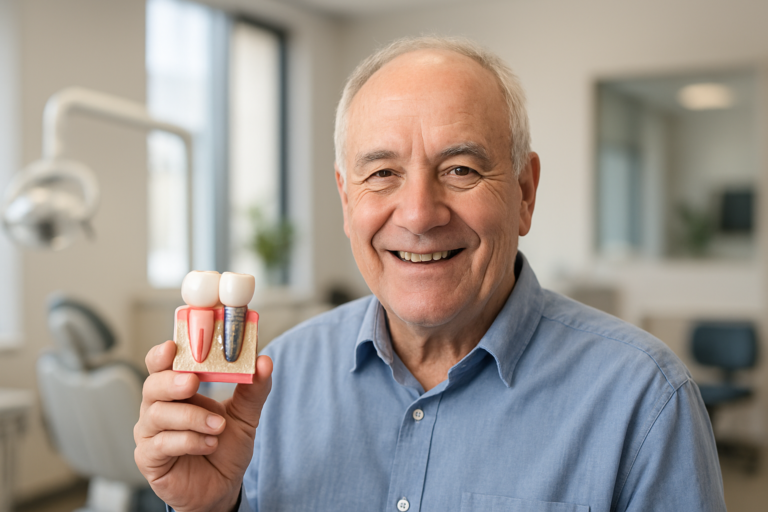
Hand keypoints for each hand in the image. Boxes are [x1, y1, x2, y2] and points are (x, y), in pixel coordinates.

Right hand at [134, 340, 272, 511]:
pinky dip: (189, 441)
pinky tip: (209, 444)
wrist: (221, 486)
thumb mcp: (245, 415)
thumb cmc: (224, 445)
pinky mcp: (149, 457)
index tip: (173, 346)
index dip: (162, 353)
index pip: (161, 364)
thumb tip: (264, 361)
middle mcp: (158, 407)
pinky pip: (162, 443)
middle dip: (173, 381)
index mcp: (177, 390)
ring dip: (192, 417)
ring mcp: (150, 432)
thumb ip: (253, 388)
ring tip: (218, 426)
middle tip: (193, 382)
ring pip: (159, 414)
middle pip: (152, 385)